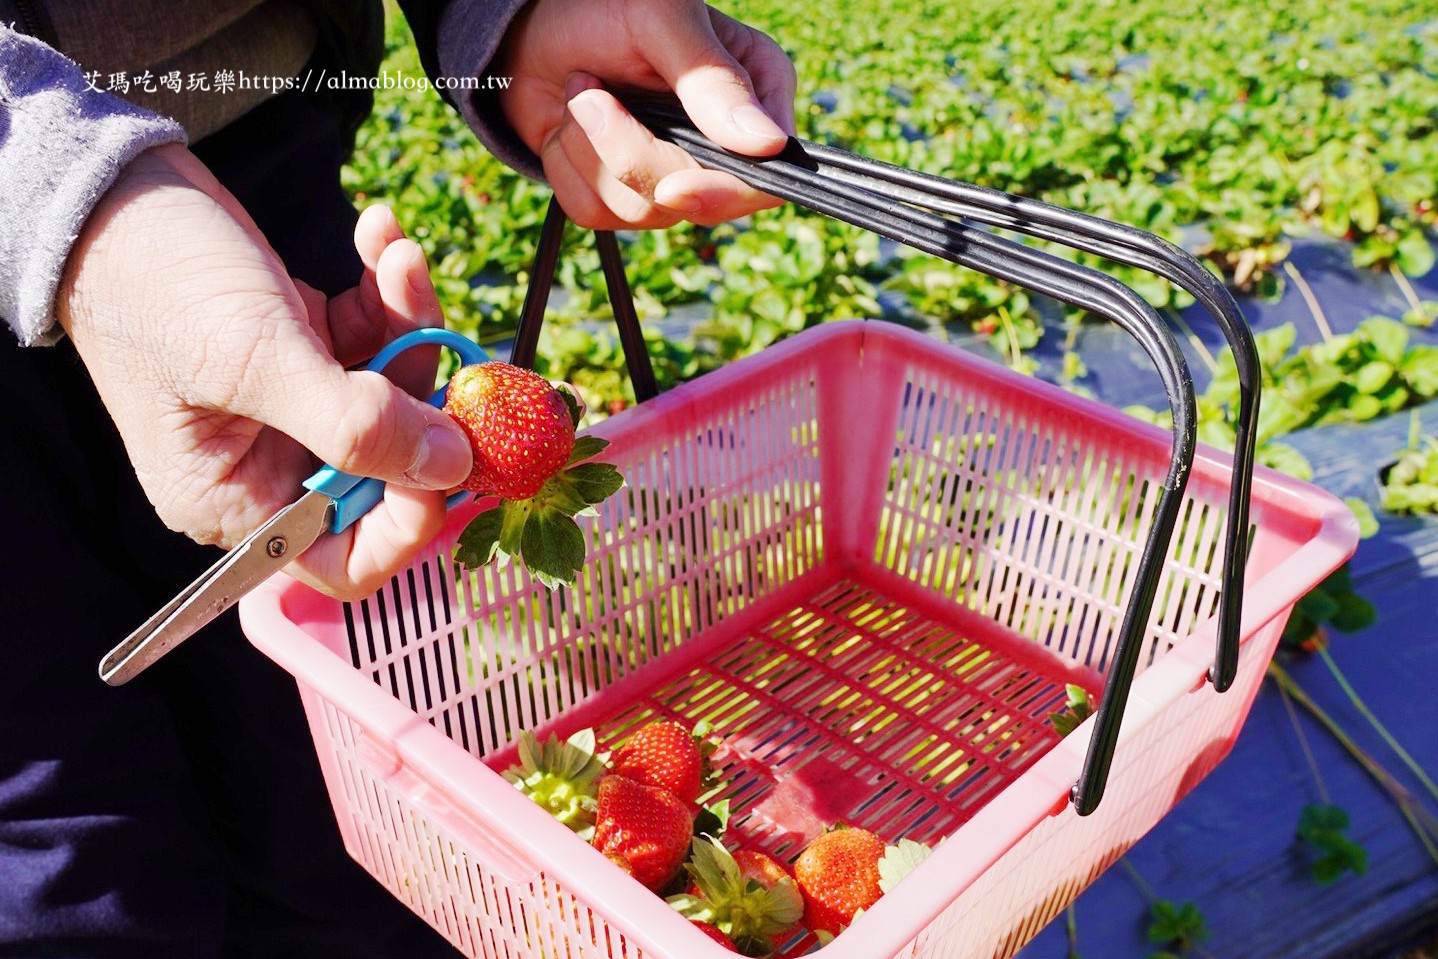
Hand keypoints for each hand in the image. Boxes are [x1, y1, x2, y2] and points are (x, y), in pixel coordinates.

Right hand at [56, 144, 472, 600]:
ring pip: (396, 392)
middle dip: (422, 392)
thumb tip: (452, 465)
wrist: (113, 191)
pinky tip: (379, 235)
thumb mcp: (256, 360)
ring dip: (411, 320)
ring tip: (398, 256)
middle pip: (392, 469)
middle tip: (436, 327)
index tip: (448, 450)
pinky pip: (376, 337)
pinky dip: (386, 291)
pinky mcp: (310, 350)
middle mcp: (270, 465)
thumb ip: (355, 424)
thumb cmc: (155, 285)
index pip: (348, 558)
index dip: (411, 518)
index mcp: (239, 501)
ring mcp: (296, 406)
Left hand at [497, 0, 796, 228]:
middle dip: (631, 155)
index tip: (673, 188)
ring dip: (590, 153)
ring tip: (582, 94)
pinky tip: (571, 126)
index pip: (767, 176)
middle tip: (590, 93)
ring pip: (641, 213)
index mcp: (757, 92)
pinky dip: (569, 170)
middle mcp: (724, 144)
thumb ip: (712, 80)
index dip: (724, 193)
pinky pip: (597, 214)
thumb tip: (766, 143)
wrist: (539, 27)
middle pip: (698, 203)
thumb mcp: (663, 21)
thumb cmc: (608, 5)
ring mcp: (675, 173)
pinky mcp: (623, 193)